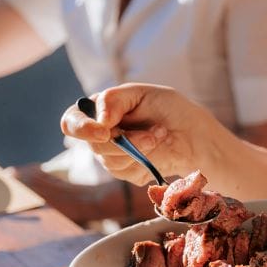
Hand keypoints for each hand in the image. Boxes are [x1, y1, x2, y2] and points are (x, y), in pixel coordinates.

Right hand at [60, 83, 225, 186]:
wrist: (194, 133)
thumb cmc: (168, 108)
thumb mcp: (142, 93)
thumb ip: (114, 100)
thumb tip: (99, 120)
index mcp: (98, 111)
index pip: (71, 122)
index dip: (81, 129)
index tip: (103, 132)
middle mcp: (100, 135)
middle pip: (95, 146)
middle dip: (127, 141)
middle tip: (154, 133)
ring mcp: (112, 156)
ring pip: (112, 161)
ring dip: (140, 149)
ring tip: (160, 135)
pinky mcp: (127, 173)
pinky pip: (127, 172)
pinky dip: (146, 160)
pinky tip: (159, 149)